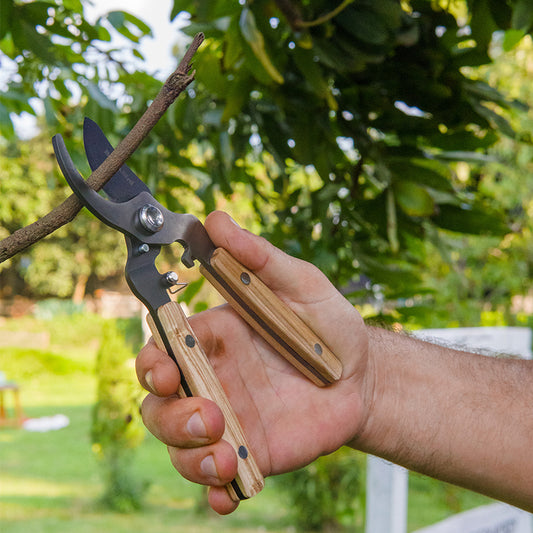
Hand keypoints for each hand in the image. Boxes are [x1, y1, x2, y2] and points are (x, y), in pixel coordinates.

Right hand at [136, 211, 369, 513]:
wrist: (363, 374)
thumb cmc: (327, 324)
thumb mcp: (299, 283)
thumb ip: (257, 257)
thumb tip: (216, 219)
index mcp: (214, 338)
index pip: (162, 350)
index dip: (153, 363)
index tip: (166, 371)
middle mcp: (213, 380)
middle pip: (160, 405)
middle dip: (170, 416)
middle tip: (209, 416)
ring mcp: (230, 421)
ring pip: (182, 447)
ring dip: (191, 457)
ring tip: (226, 456)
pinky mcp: (252, 454)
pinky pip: (221, 481)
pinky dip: (217, 493)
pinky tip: (230, 494)